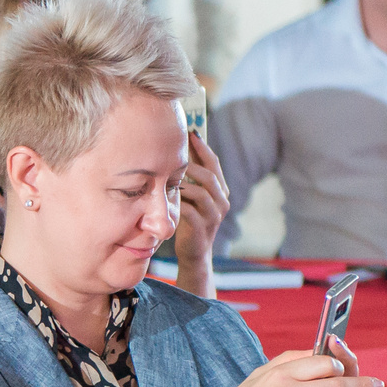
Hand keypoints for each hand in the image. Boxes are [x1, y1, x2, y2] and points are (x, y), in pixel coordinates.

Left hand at [170, 127, 232, 296]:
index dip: (202, 147)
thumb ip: (190, 179)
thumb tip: (177, 152)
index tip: (188, 133)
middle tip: (172, 152)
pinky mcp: (202, 227)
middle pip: (209, 174)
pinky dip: (177, 201)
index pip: (214, 163)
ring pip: (201, 190)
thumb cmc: (189, 221)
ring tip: (165, 176)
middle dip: (191, 162)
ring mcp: (214, 215)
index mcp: (221, 190)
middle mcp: (222, 200)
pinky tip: (164, 196)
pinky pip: (190, 209)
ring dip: (182, 182)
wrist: (193, 253)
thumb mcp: (191, 198)